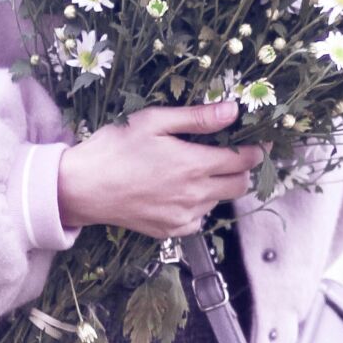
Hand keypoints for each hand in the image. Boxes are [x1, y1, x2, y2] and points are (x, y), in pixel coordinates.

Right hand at [55, 98, 265, 237]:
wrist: (83, 187)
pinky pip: (199, 220)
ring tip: (197, 171)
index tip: (260, 144)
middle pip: (240, 186)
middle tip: (232, 156)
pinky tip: (179, 192)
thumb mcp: (154, 122)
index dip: (256, 151)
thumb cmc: (115, 148)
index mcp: (194, 165)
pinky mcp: (170, 231)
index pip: (243, 161)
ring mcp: (183, 217)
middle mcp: (195, 195)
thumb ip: (197, 118)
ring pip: (219, 202)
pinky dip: (198, 206)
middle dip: (243, 170)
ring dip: (218, 187)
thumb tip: (233, 110)